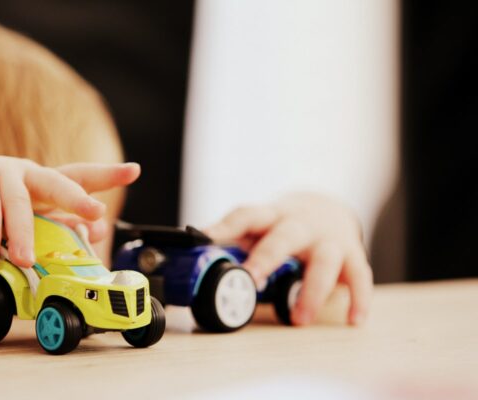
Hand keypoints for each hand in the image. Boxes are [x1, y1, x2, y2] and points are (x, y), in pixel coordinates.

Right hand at [0, 156, 139, 270]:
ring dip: (25, 235)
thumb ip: (53, 230)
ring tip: (27, 260)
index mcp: (41, 185)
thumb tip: (92, 232)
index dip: (107, 174)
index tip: (135, 170)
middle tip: (95, 212)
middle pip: (57, 181)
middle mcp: (23, 174)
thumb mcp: (22, 235)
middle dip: (78, 197)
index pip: (78, 176)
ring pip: (20, 202)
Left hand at [204, 192, 372, 325]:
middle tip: (252, 280)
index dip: (224, 226)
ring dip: (312, 290)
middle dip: (268, 257)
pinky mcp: (352, 254)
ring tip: (298, 319)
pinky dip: (358, 298)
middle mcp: (300, 224)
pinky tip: (353, 320)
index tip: (203, 238)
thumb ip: (234, 243)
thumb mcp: (260, 226)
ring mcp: (328, 238)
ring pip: (325, 260)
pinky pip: (359, 276)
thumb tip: (192, 262)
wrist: (327, 207)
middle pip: (285, 235)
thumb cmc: (283, 224)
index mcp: (270, 216)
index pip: (245, 215)